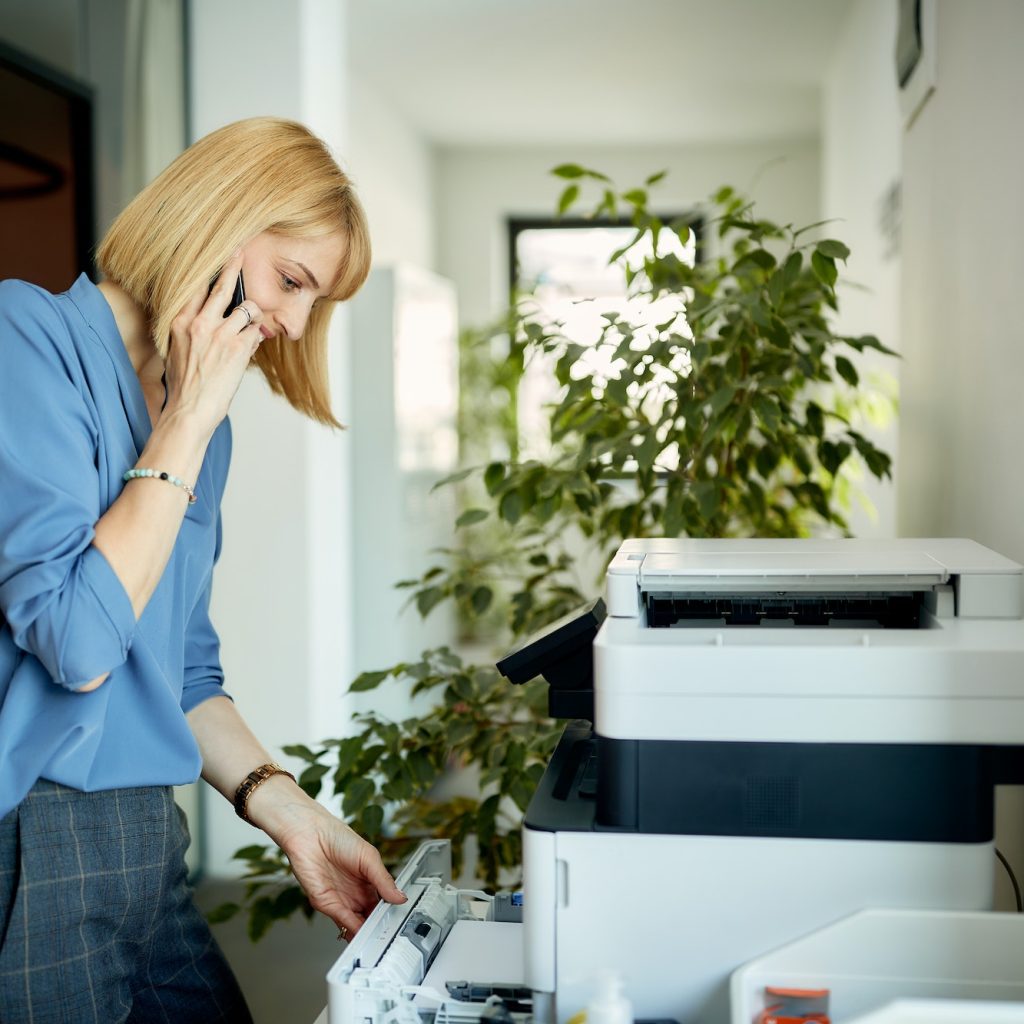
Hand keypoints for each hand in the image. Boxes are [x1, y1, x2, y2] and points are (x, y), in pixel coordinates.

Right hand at [163, 252, 266, 433]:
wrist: (189, 411)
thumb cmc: (184, 386)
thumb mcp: (176, 350)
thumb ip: (190, 329)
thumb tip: (206, 317)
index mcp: (179, 321)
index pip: (194, 285)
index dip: (208, 268)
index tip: (216, 253)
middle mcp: (198, 323)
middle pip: (221, 286)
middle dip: (233, 266)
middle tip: (241, 251)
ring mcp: (220, 334)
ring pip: (248, 308)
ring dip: (253, 315)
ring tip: (250, 325)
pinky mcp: (238, 348)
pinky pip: (256, 331)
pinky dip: (256, 336)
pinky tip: (250, 346)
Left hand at [273, 803, 406, 936]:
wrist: (310, 834)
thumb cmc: (337, 837)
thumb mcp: (369, 857)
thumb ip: (384, 880)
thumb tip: (400, 897)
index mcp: (367, 881)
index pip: (382, 904)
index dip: (390, 914)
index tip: (399, 922)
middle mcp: (354, 893)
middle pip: (369, 917)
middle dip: (379, 928)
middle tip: (390, 936)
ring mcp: (340, 900)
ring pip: (356, 923)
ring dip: (366, 933)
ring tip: (378, 940)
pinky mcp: (325, 903)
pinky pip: (341, 920)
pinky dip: (352, 929)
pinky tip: (362, 933)